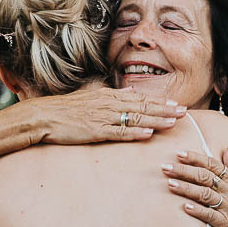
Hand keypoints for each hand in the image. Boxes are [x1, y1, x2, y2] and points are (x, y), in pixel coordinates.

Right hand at [35, 84, 184, 143]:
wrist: (43, 116)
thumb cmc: (66, 108)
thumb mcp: (92, 96)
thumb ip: (113, 95)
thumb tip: (131, 93)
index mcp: (109, 96)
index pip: (141, 98)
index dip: (160, 102)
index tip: (176, 104)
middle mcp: (110, 104)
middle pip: (143, 107)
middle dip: (165, 110)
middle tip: (184, 113)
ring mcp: (103, 118)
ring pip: (135, 119)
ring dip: (156, 120)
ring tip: (172, 123)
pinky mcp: (96, 131)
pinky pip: (119, 132)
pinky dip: (134, 133)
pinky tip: (148, 134)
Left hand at [165, 146, 227, 226]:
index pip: (214, 165)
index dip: (196, 158)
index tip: (179, 153)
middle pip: (206, 177)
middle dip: (184, 170)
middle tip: (166, 167)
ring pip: (205, 194)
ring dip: (186, 188)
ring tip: (170, 184)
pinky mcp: (226, 224)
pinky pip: (209, 215)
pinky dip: (197, 210)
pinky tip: (184, 207)